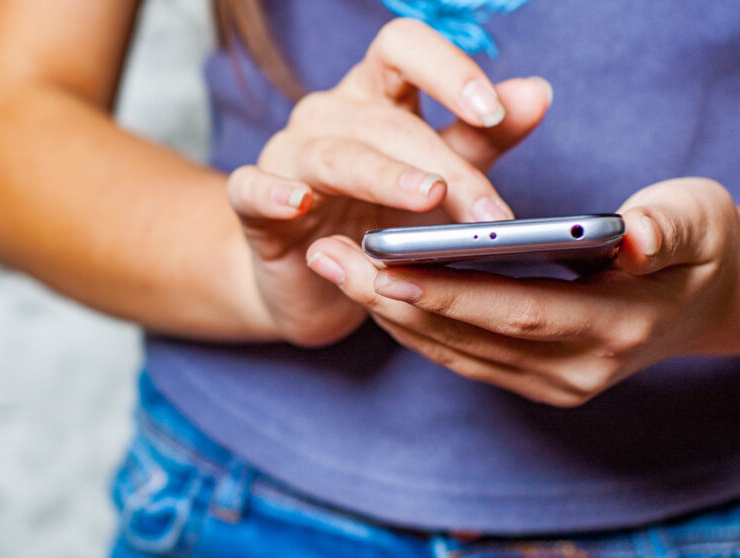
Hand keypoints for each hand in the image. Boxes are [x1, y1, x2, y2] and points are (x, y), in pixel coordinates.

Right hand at [226, 18, 550, 346]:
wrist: (308, 279)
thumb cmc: (374, 218)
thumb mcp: (437, 177)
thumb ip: (481, 138)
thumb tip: (536, 92)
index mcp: (375, 96)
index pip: (402, 48)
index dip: (445, 69)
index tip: (490, 110)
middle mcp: (329, 115)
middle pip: (384, 120)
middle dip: (443, 163)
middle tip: (488, 212)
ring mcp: (287, 156)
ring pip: (332, 153)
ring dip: (383, 175)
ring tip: (426, 199)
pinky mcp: (250, 204)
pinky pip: (252, 188)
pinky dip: (273, 193)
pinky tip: (298, 203)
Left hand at [307, 177, 739, 406]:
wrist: (714, 300)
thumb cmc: (702, 244)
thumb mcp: (698, 220)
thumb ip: (666, 227)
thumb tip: (632, 237)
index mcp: (617, 327)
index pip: (515, 311)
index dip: (447, 291)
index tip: (383, 265)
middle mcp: (578, 370)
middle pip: (468, 336)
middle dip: (392, 298)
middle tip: (329, 257)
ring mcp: (554, 383)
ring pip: (454, 351)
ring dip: (389, 312)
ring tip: (333, 267)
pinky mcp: (535, 380)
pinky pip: (460, 356)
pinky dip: (414, 326)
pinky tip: (372, 292)